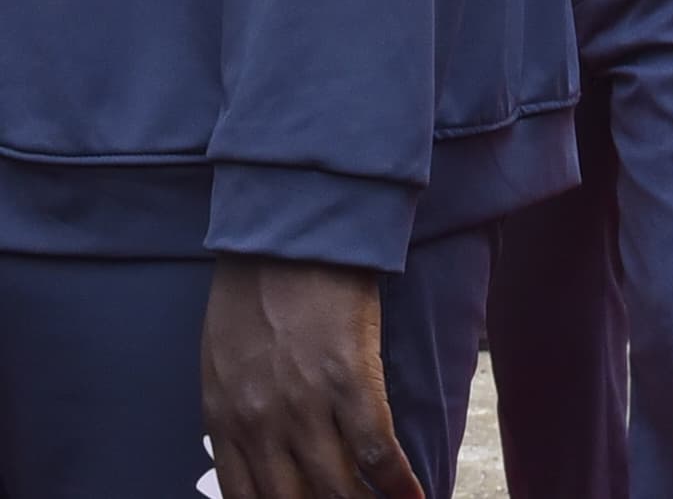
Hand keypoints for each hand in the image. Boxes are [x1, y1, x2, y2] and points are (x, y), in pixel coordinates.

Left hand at [202, 255, 420, 498]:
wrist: (287, 235)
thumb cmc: (253, 292)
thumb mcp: (222, 362)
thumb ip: (236, 411)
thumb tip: (261, 453)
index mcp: (223, 421)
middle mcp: (259, 425)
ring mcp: (304, 406)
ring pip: (336, 487)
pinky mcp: (350, 380)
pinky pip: (376, 449)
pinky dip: (397, 483)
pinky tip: (414, 498)